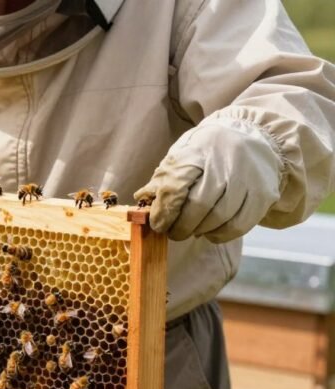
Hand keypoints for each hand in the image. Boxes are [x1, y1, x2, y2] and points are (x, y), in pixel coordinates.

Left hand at [135, 118, 282, 242]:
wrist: (257, 137)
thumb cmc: (210, 150)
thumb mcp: (184, 153)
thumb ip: (164, 178)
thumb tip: (142, 201)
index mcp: (198, 151)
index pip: (175, 186)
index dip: (163, 211)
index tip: (157, 224)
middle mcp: (225, 163)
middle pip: (198, 205)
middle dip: (180, 226)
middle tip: (173, 232)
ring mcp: (247, 179)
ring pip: (219, 217)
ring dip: (199, 230)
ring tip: (191, 230)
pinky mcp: (263, 194)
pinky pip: (238, 225)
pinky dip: (219, 234)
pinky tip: (210, 231)